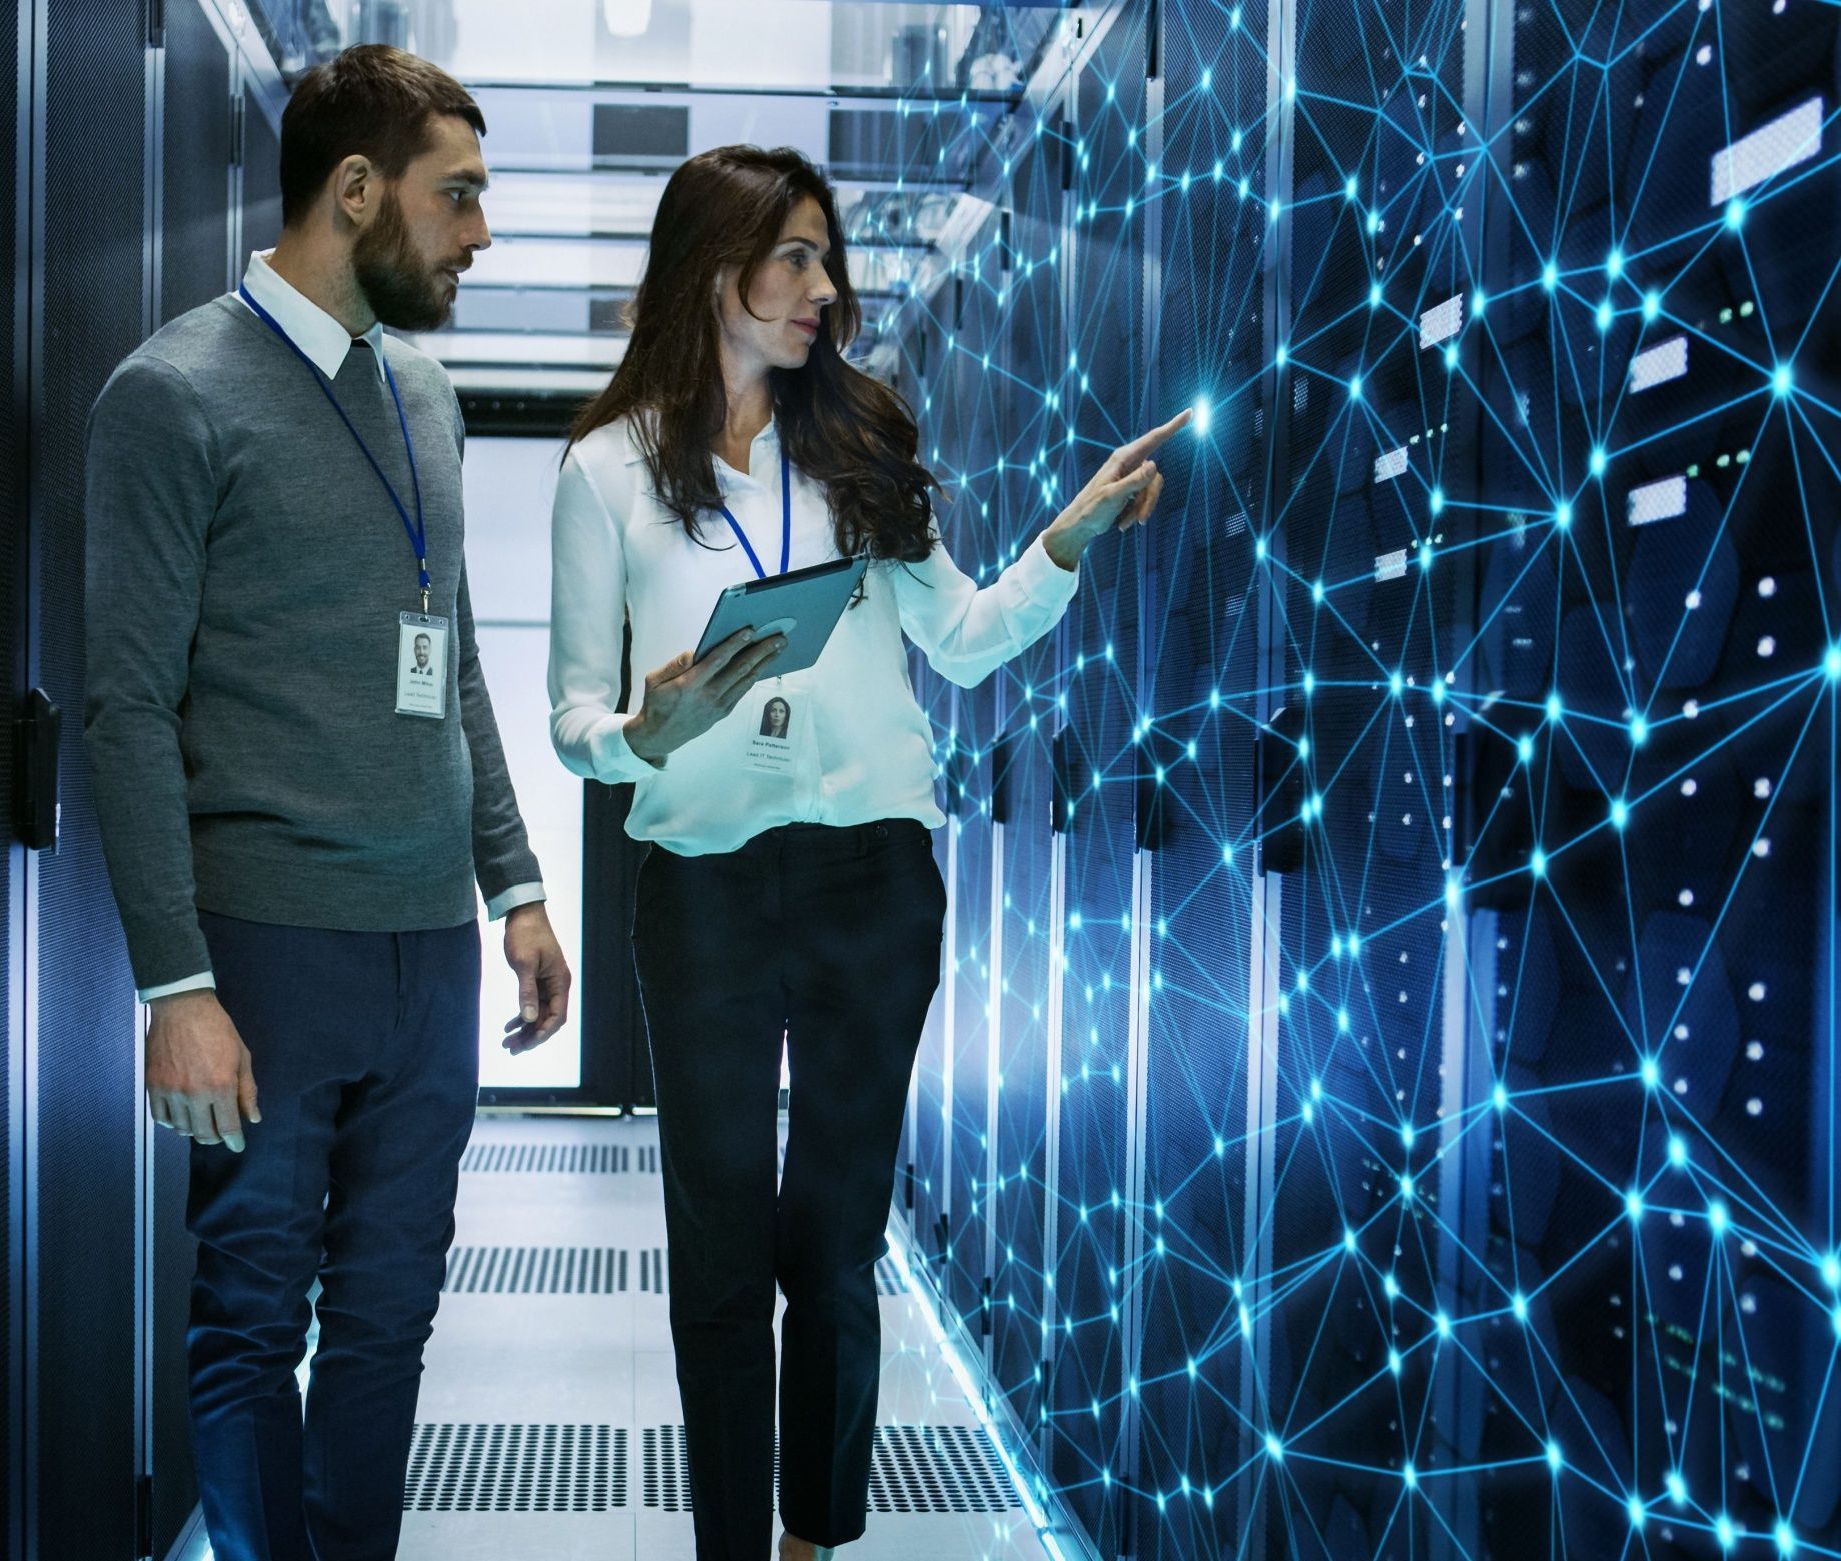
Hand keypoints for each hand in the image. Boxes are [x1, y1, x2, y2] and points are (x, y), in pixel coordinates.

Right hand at [146, 990, 259, 1150]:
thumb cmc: (218, 1030)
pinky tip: (180, 1117)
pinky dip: (171, 1122)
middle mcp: (194, 1094)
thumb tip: (253, 1118)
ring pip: (181, 1128)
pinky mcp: (153, 1086)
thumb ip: (247, 1090)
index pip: (228, 1127)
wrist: (182, 1009)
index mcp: (220, 1086)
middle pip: (203, 1133)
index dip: (234, 1141)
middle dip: (215, 1138)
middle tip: (221, 1134)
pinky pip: (160, 1116)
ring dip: (194, 1131)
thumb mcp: (242, 1057)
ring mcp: (171, 1091)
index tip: (238, 1146)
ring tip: (202, 1122)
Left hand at [503, 902, 570, 1053]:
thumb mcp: (524, 964)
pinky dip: (521, 1016)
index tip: (526, 1044)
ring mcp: (547, 983)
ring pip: (538, 1014)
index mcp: (560, 982)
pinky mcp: (537, 980)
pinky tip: (508, 1026)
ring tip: (507, 1043)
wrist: (523, 913)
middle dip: (530, 1036)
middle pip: (547, 1019)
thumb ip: (527, 992)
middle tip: (511, 1048)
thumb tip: (529, 1018)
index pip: (557, 1016)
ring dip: (524, 1029)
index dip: (543, 1033)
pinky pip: (532, 1004)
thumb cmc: (526, 934)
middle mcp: (557, 985)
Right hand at [626, 627, 787, 761]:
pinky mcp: (723, 712)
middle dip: (761, 651)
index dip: (735, 644)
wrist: (660, 736)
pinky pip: (742, 691)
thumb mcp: (653, 681)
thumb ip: (674, 665)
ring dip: (764, 663)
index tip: (750, 631)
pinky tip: (764, 665)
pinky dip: (755, 677)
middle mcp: (708, 695)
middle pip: (739, 669)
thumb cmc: (656, 703)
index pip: (717, 660)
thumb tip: (693, 652)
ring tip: (779, 648)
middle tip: (779, 638)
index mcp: (690, 685)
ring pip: (746, 680)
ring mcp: (718, 705)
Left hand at [1042, 408, 1191, 567]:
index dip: (1173, 426)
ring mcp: (1131, 476)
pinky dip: (1136, 512)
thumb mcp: (1113, 496)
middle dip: (1150, 500)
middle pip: (1155, 477)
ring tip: (1125, 524)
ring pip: (1151, 490)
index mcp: (1123, 458)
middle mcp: (1129, 463)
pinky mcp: (1131, 489)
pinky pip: (1145, 499)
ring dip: (1141, 509)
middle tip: (1142, 520)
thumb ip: (1134, 481)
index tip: (1190, 413)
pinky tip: (1122, 523)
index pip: (1153, 439)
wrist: (1080, 525)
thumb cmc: (1092, 509)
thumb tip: (1154, 465)